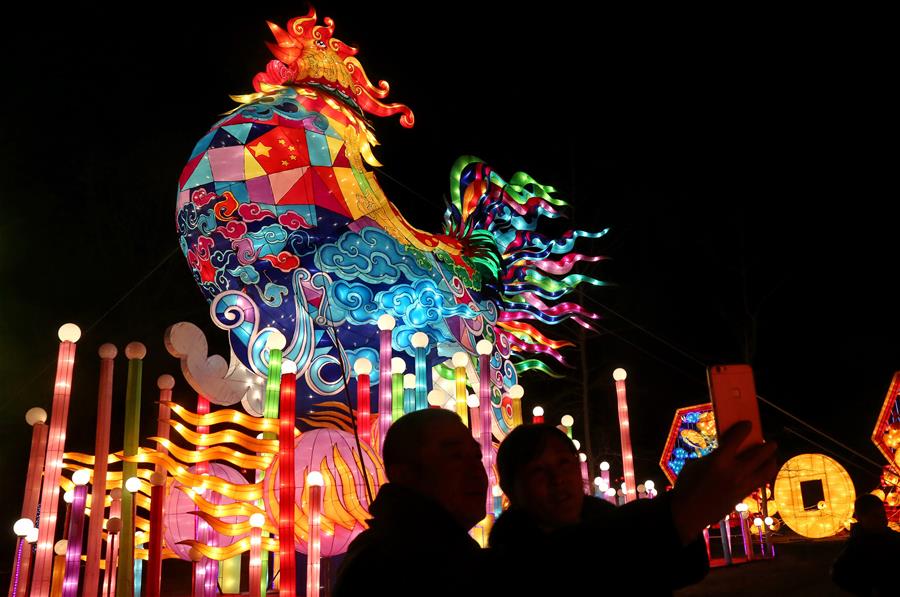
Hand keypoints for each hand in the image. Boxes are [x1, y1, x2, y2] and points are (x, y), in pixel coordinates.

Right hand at [670, 421, 777, 543]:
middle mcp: (734, 471)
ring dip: (771, 462)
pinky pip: (758, 482)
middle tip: (771, 442)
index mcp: (719, 460)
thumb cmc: (687, 485)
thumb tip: (722, 453)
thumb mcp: (695, 464)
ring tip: (772, 457)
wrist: (688, 512)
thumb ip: (712, 457)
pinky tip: (762, 472)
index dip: (744, 429)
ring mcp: (741, 485)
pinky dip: (763, 475)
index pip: (737, 439)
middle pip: (759, 455)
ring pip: (765, 471)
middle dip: (768, 446)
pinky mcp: (742, 496)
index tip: (748, 424)